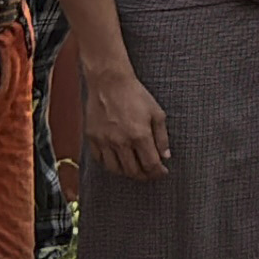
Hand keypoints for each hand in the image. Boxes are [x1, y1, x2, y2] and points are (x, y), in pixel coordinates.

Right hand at [84, 60, 170, 181]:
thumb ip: (162, 137)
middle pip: (133, 171)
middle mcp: (121, 142)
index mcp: (140, 135)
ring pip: (115, 169)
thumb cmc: (135, 95)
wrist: (110, 83)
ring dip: (127, 173)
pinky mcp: (92, 138)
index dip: (158, 172)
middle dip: (144, 176)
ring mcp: (104, 141)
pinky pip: (100, 160)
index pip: (150, 164)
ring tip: (135, 170)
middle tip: (150, 174)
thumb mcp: (157, 113)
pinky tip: (118, 161)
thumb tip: (165, 156)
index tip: (162, 172)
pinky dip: (110, 165)